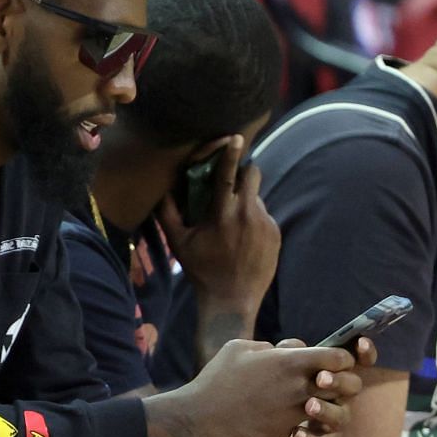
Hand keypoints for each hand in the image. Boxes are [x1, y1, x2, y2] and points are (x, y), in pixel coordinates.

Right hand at [158, 137, 279, 312]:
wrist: (232, 299)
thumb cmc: (201, 270)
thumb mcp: (178, 243)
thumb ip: (167, 213)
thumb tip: (161, 189)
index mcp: (221, 214)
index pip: (227, 175)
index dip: (230, 153)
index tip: (235, 136)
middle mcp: (247, 214)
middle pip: (252, 174)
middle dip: (242, 173)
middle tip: (230, 186)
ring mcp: (265, 223)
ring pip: (256, 196)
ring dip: (245, 201)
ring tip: (232, 225)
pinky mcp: (276, 232)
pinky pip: (264, 215)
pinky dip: (253, 219)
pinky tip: (243, 239)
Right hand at [172, 338, 357, 436]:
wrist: (198, 419)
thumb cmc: (215, 380)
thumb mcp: (237, 348)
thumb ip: (266, 346)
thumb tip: (280, 350)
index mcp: (290, 362)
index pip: (339, 358)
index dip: (341, 360)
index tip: (331, 364)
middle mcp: (299, 387)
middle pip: (347, 386)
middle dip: (343, 385)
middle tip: (327, 386)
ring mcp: (295, 412)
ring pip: (330, 409)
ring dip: (324, 406)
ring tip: (305, 403)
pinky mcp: (286, 433)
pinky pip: (306, 427)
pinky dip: (300, 423)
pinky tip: (280, 419)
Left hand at [273, 334, 378, 436]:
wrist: (272, 424)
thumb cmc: (285, 389)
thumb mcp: (286, 368)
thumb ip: (289, 354)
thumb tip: (288, 346)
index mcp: (334, 374)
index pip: (357, 361)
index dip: (365, 353)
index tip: (361, 343)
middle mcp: (340, 395)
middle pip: (353, 386)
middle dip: (339, 381)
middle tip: (321, 378)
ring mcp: (335, 419)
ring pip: (342, 416)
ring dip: (326, 410)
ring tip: (309, 406)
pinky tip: (297, 433)